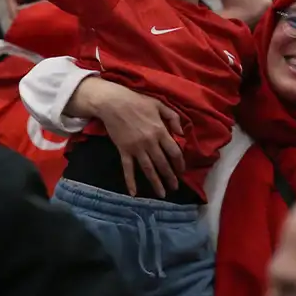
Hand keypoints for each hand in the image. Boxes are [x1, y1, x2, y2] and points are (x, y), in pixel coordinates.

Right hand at [81, 78, 184, 197]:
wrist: (113, 102)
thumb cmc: (137, 101)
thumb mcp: (159, 104)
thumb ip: (173, 117)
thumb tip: (182, 134)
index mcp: (160, 131)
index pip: (174, 152)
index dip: (179, 163)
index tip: (181, 171)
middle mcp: (150, 142)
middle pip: (163, 163)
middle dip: (170, 177)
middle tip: (174, 188)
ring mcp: (136, 148)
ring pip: (148, 169)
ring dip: (156, 182)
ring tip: (162, 194)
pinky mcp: (124, 150)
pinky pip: (128, 169)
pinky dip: (130, 182)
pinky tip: (134, 193)